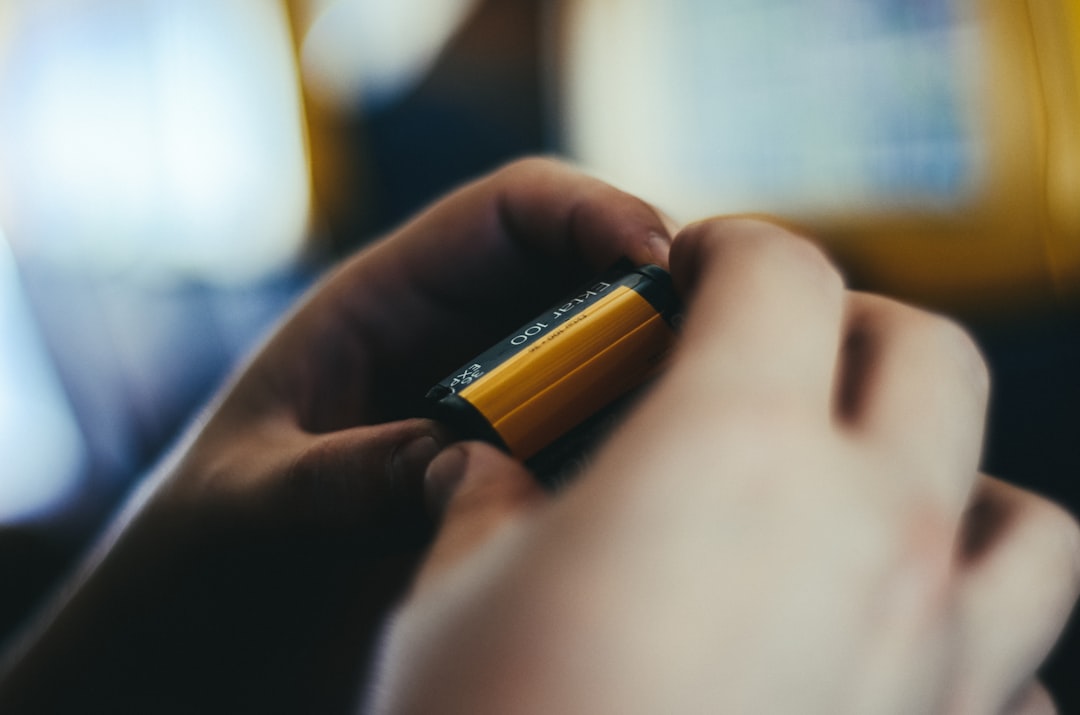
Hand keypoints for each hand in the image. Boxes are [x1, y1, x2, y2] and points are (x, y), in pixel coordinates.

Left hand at [0, 158, 674, 713]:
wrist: (201, 637)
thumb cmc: (202, 553)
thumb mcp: (254, 506)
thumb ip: (349, 475)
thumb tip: (464, 457)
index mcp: (382, 306)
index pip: (510, 212)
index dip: (591, 212)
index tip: (658, 257)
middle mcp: (456, 347)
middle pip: (585, 279)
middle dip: (656, 295)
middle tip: (716, 346)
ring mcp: (497, 416)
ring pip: (611, 365)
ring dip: (661, 378)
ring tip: (701, 423)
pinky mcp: (518, 483)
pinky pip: (600, 447)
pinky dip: (638, 453)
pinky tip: (655, 490)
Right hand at [371, 218, 1079, 713]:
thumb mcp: (451, 592)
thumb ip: (484, 500)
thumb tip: (482, 465)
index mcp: (737, 453)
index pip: (781, 272)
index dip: (734, 250)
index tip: (696, 270)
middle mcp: (873, 539)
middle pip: (930, 358)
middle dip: (855, 332)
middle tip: (774, 363)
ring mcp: (938, 665)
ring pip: (1028, 526)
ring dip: (956, 489)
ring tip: (866, 509)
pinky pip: (1021, 689)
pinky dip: (977, 656)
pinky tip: (886, 669)